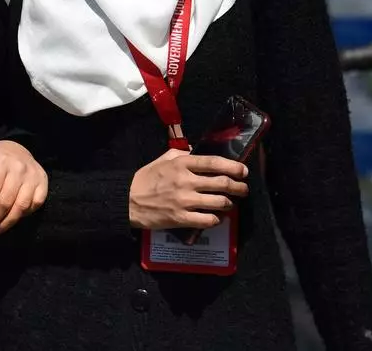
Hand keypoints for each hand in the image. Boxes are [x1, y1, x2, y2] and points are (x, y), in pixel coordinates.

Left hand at [0, 140, 47, 236]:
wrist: (18, 148)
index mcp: (1, 162)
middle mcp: (19, 170)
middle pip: (6, 201)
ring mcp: (33, 177)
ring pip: (22, 206)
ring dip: (8, 222)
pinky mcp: (43, 183)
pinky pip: (36, 204)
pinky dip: (25, 215)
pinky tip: (13, 219)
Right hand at [129, 149, 248, 230]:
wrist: (128, 200)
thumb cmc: (146, 179)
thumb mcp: (162, 160)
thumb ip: (181, 154)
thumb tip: (198, 152)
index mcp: (181, 164)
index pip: (214, 163)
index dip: (233, 167)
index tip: (243, 171)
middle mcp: (186, 181)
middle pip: (222, 183)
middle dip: (239, 187)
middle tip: (243, 189)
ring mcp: (185, 201)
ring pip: (220, 202)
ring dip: (229, 203)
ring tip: (229, 203)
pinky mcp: (182, 218)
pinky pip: (209, 220)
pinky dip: (217, 219)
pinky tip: (216, 217)